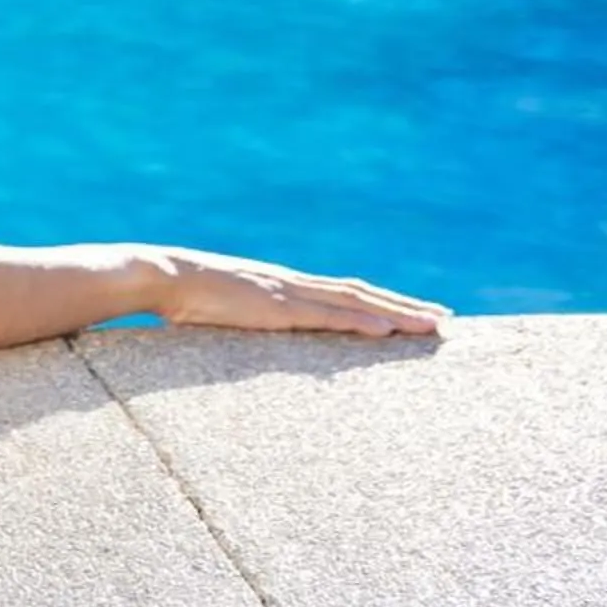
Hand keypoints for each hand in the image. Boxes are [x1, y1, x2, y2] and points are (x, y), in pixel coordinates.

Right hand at [144, 245, 447, 338]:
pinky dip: (360, 322)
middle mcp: (294, 284)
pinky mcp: (276, 307)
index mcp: (284, 285)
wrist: (162, 275)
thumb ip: (248, 317)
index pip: (345, 291)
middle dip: (404, 306)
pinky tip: (386, 330)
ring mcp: (287, 293)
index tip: (413, 311)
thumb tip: (257, 332)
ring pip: (355, 301)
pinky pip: (327, 316)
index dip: (381, 301)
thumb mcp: (226, 308)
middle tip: (444, 319)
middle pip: (362, 293)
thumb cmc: (186, 295)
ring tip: (432, 325)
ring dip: (397, 313)